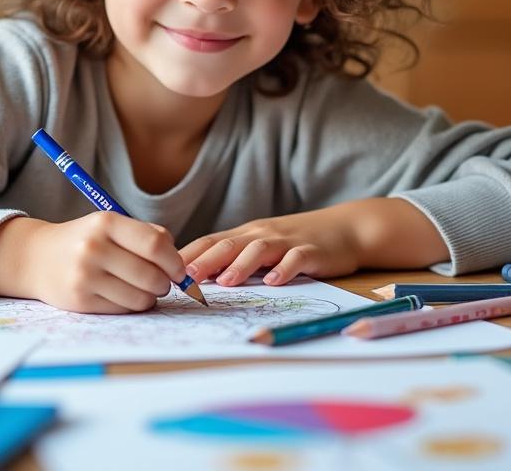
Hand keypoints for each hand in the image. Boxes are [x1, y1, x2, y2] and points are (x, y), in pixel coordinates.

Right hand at [23, 211, 187, 313]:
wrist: (36, 257)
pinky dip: (132, 306)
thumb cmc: (84, 240)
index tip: (179, 270)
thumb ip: (147, 236)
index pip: (155, 245)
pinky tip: (125, 296)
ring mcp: (85, 276)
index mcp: (105, 222)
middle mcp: (93, 248)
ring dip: (150, 297)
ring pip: (140, 297)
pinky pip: (123, 309)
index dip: (175, 262)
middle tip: (163, 283)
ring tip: (144, 289)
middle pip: (151, 275)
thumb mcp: (110, 225)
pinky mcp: (80, 300)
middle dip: (165, 283)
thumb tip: (179, 264)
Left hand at [179, 209, 361, 287]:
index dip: (189, 255)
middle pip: (229, 245)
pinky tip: (274, 281)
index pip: (211, 241)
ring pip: (259, 250)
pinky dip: (285, 269)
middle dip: (206, 261)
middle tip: (186, 277)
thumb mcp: (262, 245)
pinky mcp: (311, 252)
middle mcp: (263, 234)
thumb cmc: (297, 241)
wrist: (346, 229)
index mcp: (247, 234)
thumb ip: (235, 258)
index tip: (165, 270)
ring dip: (241, 265)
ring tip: (225, 282)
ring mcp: (287, 241)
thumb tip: (200, 277)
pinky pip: (296, 259)